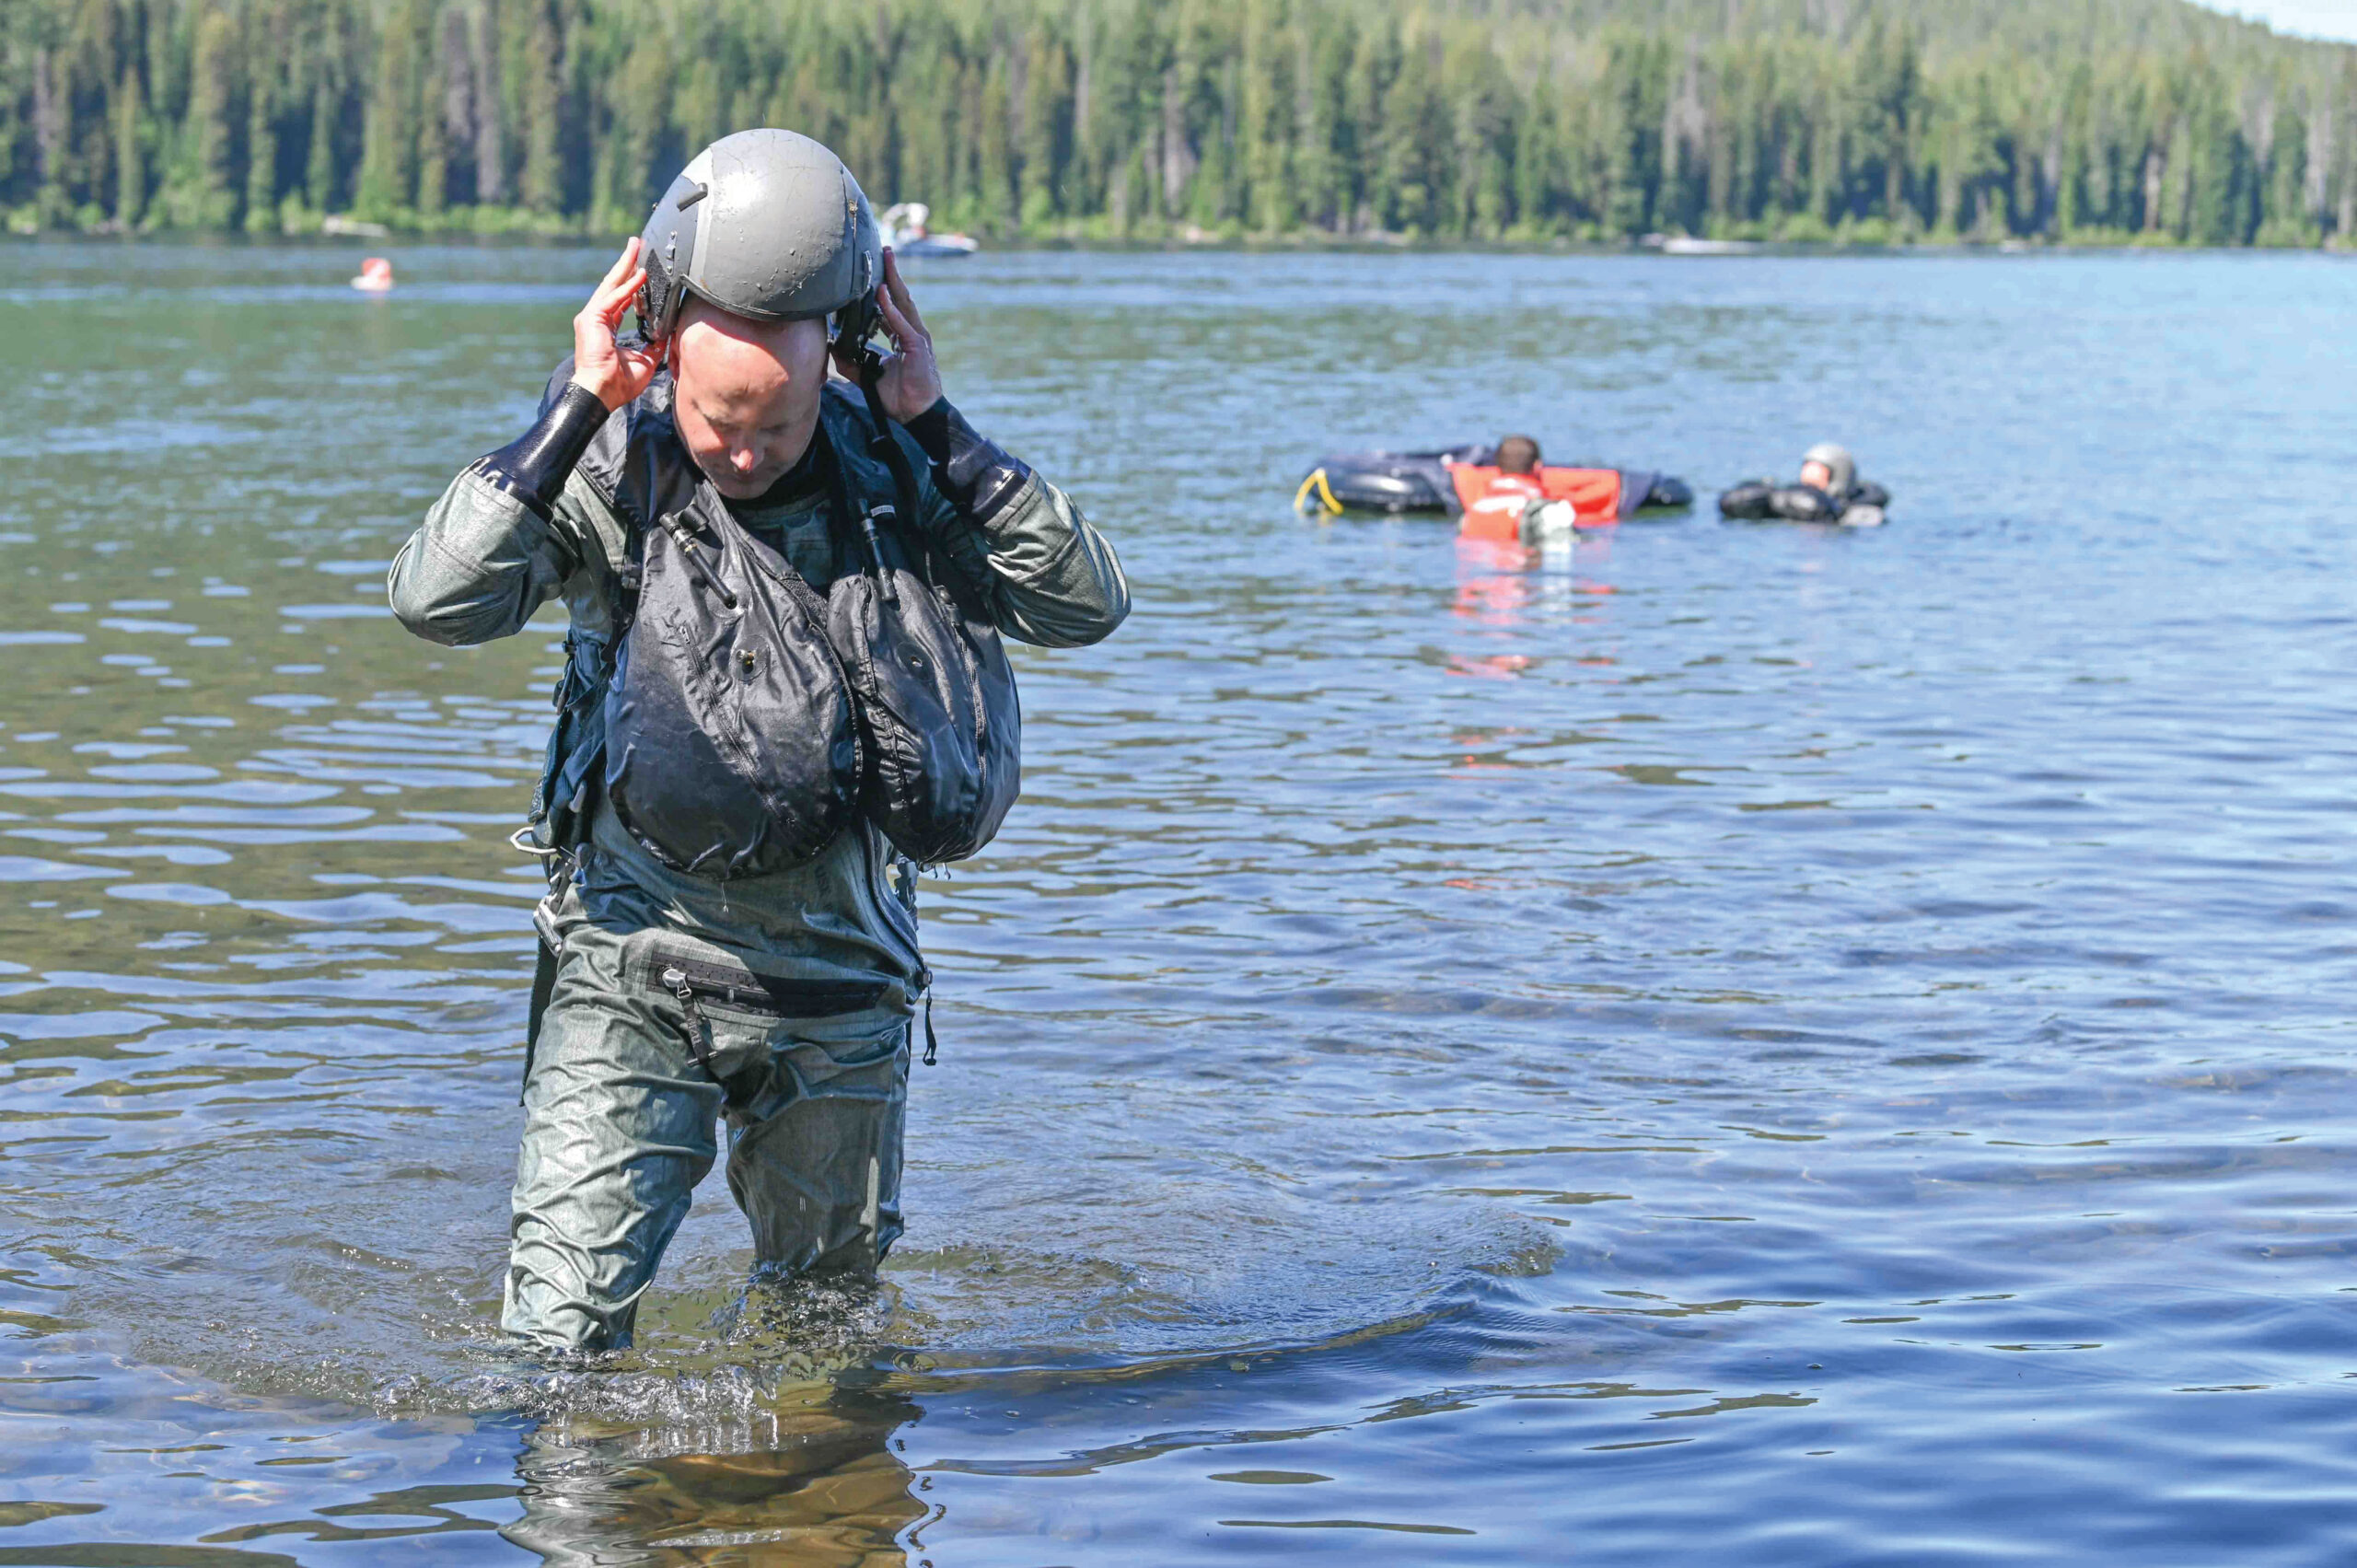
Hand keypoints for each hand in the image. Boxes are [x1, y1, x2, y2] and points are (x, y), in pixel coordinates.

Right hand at [569, 237, 663, 411]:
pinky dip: (628, 286)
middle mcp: (597, 317)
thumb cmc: (619, 382)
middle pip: (614, 284)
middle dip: (626, 263)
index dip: (632, 283)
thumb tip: (669, 334)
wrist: (602, 393)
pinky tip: (640, 274)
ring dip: (625, 264)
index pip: (620, 298)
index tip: (643, 268)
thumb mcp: (646, 360)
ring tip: (636, 246)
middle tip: (636, 244)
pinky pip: (614, 298)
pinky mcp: (592, 318)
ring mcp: (592, 316)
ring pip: (612, 285)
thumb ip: (655, 344)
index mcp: (606, 326)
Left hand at [833, 248, 941, 421]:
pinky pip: (902, 323)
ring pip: (904, 302)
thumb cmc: (898, 397)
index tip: (871, 272)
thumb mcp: (868, 376)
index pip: (891, 307)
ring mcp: (916, 337)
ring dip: (894, 280)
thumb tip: (831, 349)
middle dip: (891, 274)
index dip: (882, 289)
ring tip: (886, 259)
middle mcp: (911, 332)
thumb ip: (851, 362)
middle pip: (900, 297)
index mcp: (902, 337)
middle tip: (883, 251)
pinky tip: (882, 292)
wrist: (916, 414)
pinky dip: (891, 308)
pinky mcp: (917, 347)